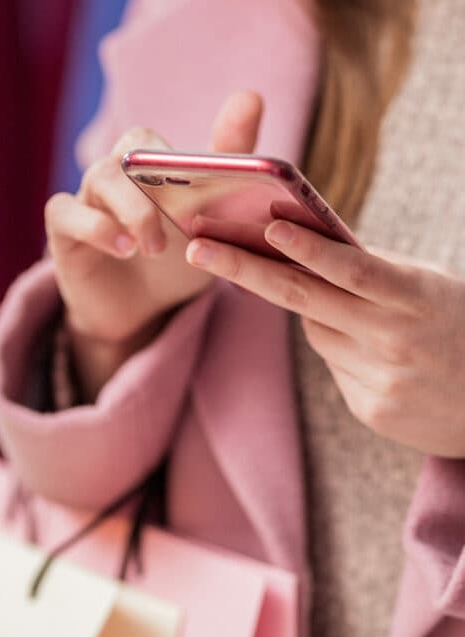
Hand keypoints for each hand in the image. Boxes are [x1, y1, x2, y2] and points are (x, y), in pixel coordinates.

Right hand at [45, 90, 263, 398]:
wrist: (140, 313)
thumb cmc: (175, 262)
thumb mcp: (211, 224)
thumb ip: (230, 169)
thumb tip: (250, 97)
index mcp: (152, 168)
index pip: (161, 140)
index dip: (182, 146)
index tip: (212, 153)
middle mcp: (118, 174)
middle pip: (130, 148)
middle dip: (158, 173)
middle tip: (181, 217)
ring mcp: (87, 199)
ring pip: (101, 176)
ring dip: (134, 209)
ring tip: (153, 246)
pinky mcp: (63, 230)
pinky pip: (65, 211)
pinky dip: (95, 226)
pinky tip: (123, 248)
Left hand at [186, 219, 464, 457]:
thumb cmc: (461, 327)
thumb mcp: (429, 287)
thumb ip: (374, 269)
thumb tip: (311, 246)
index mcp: (414, 297)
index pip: (351, 268)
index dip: (307, 248)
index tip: (266, 227)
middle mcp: (393, 339)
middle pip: (305, 299)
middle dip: (245, 271)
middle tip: (198, 250)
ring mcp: (380, 379)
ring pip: (317, 330)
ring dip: (319, 312)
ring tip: (365, 315)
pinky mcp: (370, 409)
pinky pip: (335, 366)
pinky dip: (344, 349)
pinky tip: (381, 354)